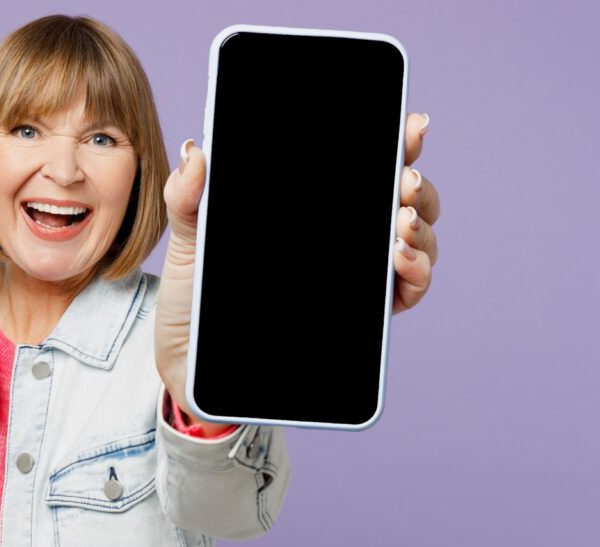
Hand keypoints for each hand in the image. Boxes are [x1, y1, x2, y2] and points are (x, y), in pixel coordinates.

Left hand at [155, 113, 440, 426]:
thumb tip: (196, 150)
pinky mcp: (360, 316)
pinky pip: (406, 291)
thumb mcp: (187, 240)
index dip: (396, 139)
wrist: (191, 358)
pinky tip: (400, 259)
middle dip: (415, 183)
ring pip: (416, 239)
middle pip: (402, 196)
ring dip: (421, 227)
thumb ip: (188, 196)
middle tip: (405, 179)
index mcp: (312, 205)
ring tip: (401, 222)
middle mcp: (343, 234)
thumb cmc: (194, 293)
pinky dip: (417, 272)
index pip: (364, 162)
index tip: (409, 126)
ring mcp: (356, 274)